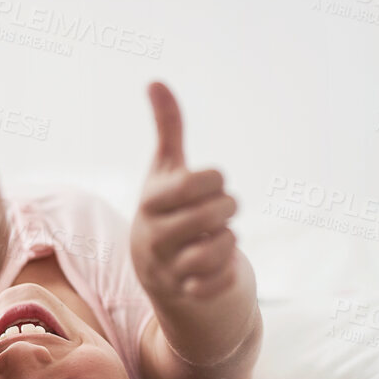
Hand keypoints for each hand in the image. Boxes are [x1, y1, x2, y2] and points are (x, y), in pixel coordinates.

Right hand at [131, 82, 239, 299]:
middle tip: (217, 215)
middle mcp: (153, 237)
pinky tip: (217, 268)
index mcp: (150, 202)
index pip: (198, 181)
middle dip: (226, 210)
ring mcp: (168, 270)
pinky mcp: (185, 297)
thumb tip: (155, 81)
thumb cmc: (170, 214)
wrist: (163, 278)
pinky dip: (225, 274)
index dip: (215, 181)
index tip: (209, 188)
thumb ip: (167, 129)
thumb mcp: (167, 173)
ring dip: (228, 242)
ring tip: (218, 240)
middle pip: (215, 211)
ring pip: (218, 248)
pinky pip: (218, 283)